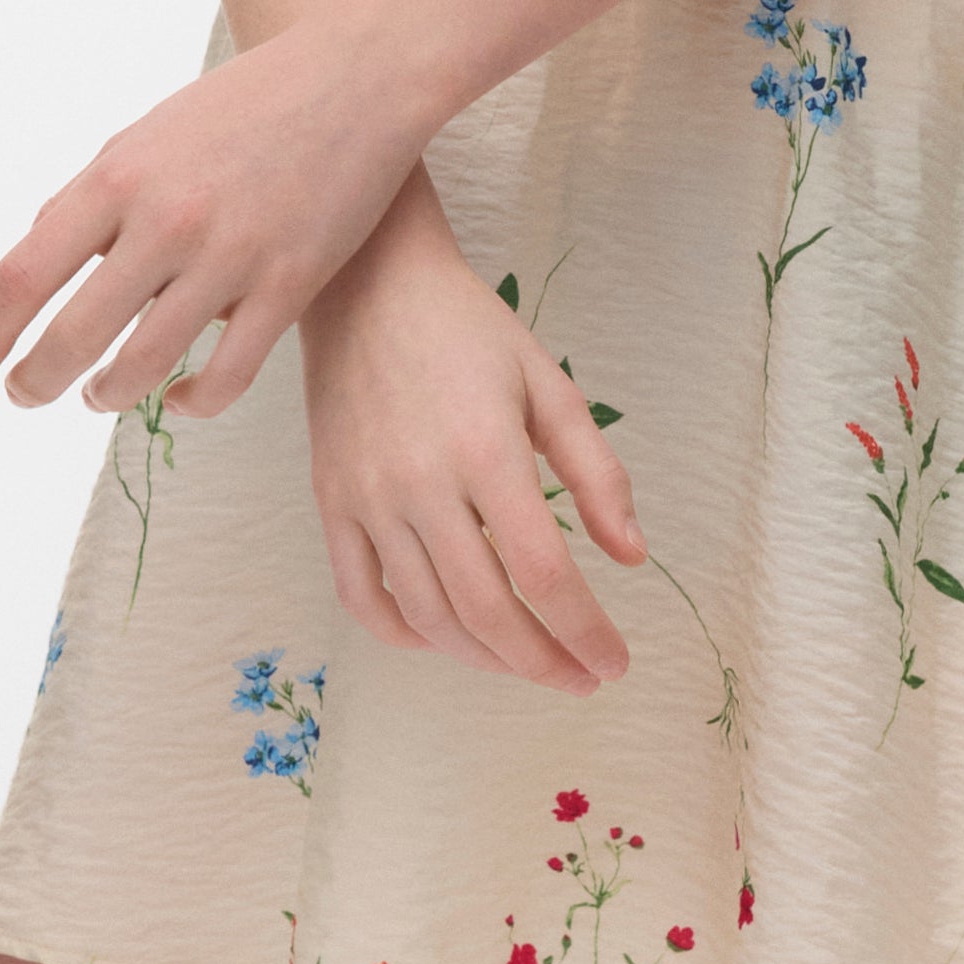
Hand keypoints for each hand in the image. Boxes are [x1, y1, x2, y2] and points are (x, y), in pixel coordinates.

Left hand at [0, 16, 424, 419]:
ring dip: (106, 394)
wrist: (355, 80)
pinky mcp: (289, 288)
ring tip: (97, 395)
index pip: (22, 276)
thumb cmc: (244, 105)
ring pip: (145, 366)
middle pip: (73, 336)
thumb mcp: (146, 135)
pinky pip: (226, 377)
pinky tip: (177, 398)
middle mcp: (166, 223)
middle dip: (35, 380)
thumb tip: (38, 254)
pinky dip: (190, 402)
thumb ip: (90, 196)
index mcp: (118, 179)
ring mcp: (230, 259)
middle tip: (23, 394)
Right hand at [295, 197, 643, 688]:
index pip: (545, 574)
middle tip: (581, 679)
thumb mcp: (550, 386)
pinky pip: (361, 595)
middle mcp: (421, 484)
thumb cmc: (470, 330)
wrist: (370, 284)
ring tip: (527, 664)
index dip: (586, 632)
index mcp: (487, 452)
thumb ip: (598, 474)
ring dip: (484, 658)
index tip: (615, 661)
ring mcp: (367, 498)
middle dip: (543, 662)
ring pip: (427, 615)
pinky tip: (447, 639)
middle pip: (487, 611)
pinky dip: (405, 635)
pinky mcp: (331, 501)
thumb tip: (631, 558)